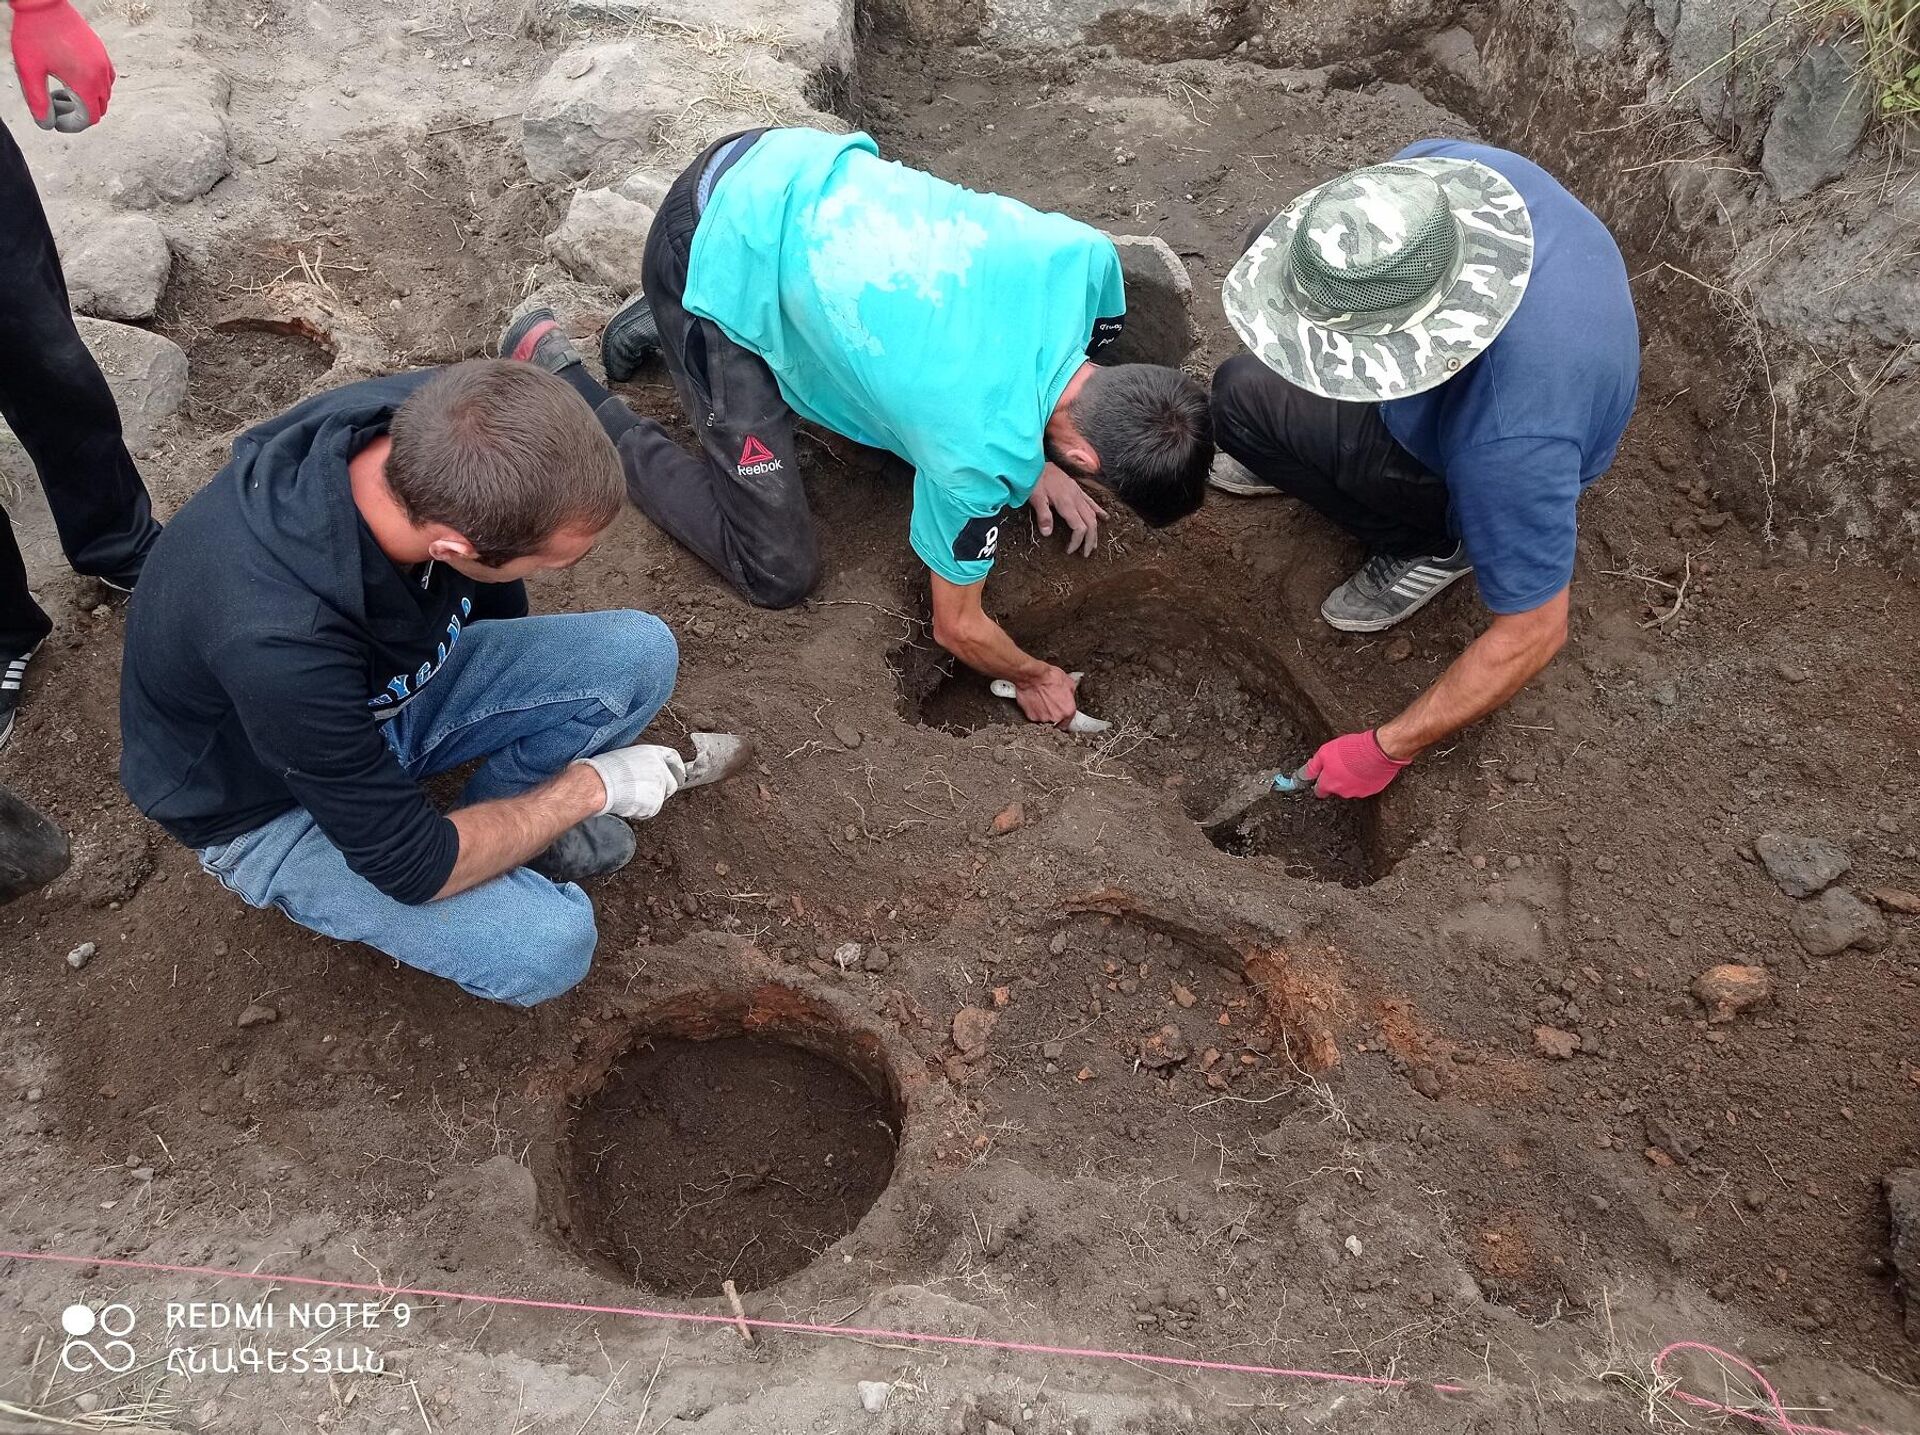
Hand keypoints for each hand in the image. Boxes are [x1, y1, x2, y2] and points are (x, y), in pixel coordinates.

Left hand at [9, 0, 113, 129]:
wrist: (43, 4)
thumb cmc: (34, 33)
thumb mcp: (29, 70)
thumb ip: (38, 100)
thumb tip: (45, 122)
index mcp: (84, 82)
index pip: (90, 117)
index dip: (73, 125)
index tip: (57, 121)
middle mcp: (99, 74)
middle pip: (99, 108)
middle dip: (80, 113)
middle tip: (57, 105)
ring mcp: (103, 62)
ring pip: (105, 94)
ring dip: (88, 99)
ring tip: (64, 90)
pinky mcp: (100, 52)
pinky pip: (107, 78)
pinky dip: (95, 86)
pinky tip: (76, 78)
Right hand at [576, 744, 686, 819]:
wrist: (598, 784)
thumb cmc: (604, 771)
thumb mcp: (626, 757)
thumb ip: (642, 763)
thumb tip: (645, 772)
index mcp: (651, 753)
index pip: (673, 757)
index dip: (676, 768)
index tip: (679, 775)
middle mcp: (659, 767)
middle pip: (672, 782)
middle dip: (662, 790)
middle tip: (645, 794)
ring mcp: (659, 785)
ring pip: (660, 798)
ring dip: (648, 801)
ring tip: (629, 796)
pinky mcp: (655, 801)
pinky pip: (651, 810)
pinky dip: (641, 811)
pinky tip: (628, 803)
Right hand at [1014, 664, 1078, 725]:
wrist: (1032, 676)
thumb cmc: (1049, 677)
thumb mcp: (1068, 682)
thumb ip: (1071, 694)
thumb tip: (1070, 695)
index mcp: (1068, 710)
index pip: (1068, 722)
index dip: (1064, 717)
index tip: (1062, 715)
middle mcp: (1057, 717)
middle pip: (1056, 721)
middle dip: (1053, 713)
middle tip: (1050, 703)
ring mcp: (1043, 718)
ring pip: (1045, 719)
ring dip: (1043, 712)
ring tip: (1041, 701)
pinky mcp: (1032, 717)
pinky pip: (1034, 716)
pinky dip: (1034, 711)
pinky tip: (1034, 702)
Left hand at [1027, 463, 1106, 556]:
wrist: (1035, 463)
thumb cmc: (1034, 480)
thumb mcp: (1035, 498)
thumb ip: (1043, 515)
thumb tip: (1047, 534)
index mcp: (1067, 503)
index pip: (1079, 527)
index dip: (1077, 542)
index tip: (1069, 551)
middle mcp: (1076, 499)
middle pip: (1090, 523)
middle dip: (1090, 540)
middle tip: (1086, 553)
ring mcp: (1078, 493)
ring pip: (1093, 514)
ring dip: (1095, 530)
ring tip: (1094, 543)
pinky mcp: (1076, 489)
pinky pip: (1091, 502)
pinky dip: (1098, 511)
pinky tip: (1104, 517)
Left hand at [1303, 730, 1409, 799]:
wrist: (1379, 750)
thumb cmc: (1352, 749)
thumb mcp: (1324, 752)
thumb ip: (1312, 767)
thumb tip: (1300, 776)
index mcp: (1329, 784)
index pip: (1318, 791)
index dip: (1319, 782)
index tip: (1321, 777)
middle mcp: (1343, 792)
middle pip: (1335, 789)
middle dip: (1336, 779)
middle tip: (1340, 764)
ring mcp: (1359, 792)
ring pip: (1350, 787)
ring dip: (1350, 779)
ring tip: (1355, 763)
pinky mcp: (1373, 790)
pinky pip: (1365, 785)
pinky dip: (1364, 779)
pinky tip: (1365, 767)